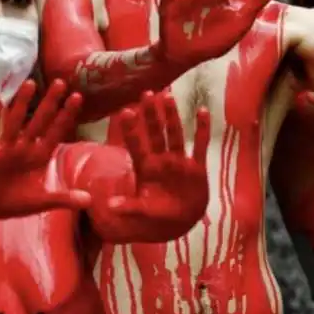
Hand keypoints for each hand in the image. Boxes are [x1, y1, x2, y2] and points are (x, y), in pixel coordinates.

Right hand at [0, 79, 90, 218]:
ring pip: (15, 122)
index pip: (57, 132)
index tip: (78, 97)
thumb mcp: (40, 202)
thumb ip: (63, 199)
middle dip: (50, 103)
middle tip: (60, 82)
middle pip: (39, 122)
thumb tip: (90, 200)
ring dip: (21, 104)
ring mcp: (6, 150)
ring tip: (30, 83)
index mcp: (39, 158)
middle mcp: (25, 149)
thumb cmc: (13, 202)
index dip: (66, 116)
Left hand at [110, 91, 210, 232]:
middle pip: (155, 133)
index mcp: (146, 168)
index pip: (135, 145)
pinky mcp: (196, 166)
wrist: (183, 221)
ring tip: (168, 96)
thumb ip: (129, 207)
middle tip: (146, 93)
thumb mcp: (143, 212)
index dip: (131, 129)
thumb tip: (110, 205)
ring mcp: (179, 161)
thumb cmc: (159, 216)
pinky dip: (202, 129)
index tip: (124, 111)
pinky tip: (203, 111)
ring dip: (172, 116)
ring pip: (175, 134)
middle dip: (151, 114)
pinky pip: (200, 144)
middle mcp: (161, 160)